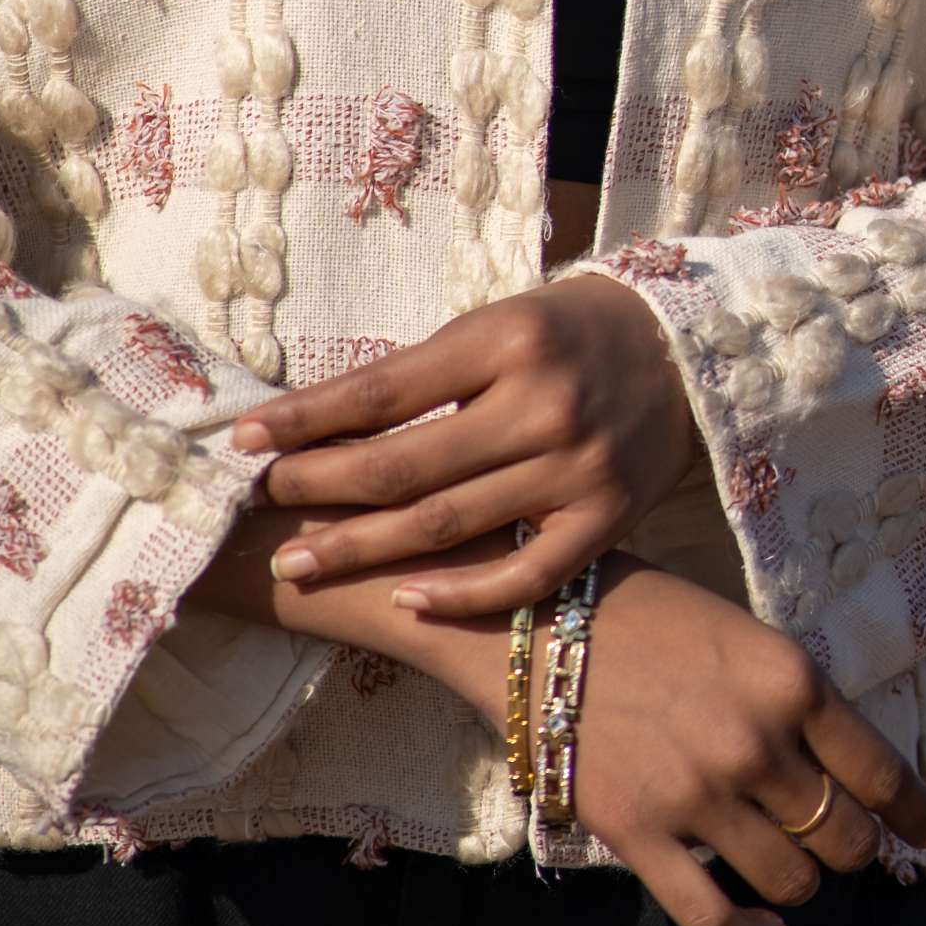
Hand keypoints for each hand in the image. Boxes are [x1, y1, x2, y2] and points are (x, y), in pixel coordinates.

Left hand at [229, 276, 701, 615]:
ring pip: (449, 525)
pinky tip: (406, 600)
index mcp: (503, 340)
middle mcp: (541, 403)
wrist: (680, 347)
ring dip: (364, 549)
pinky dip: (461, 592)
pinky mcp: (608, 519)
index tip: (245, 440)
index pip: (381, 391)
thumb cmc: (563, 332)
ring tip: (300, 561)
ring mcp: (576, 467)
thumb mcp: (493, 326)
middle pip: (405, 467)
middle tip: (258, 510)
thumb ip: (423, 375)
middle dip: (319, 491)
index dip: (306, 420)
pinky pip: (524, 574)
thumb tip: (320, 424)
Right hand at [565, 561, 925, 925]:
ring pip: (791, 880)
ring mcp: (698, 795)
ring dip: (802, 882)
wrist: (539, 626)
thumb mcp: (743, 635)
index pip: (881, 772)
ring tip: (793, 867)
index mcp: (790, 682)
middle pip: (842, 836)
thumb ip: (796, 701)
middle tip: (841, 843)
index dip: (914, 813)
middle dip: (853, 848)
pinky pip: (713, 916)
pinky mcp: (641, 834)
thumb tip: (847, 769)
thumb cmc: (648, 618)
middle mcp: (754, 743)